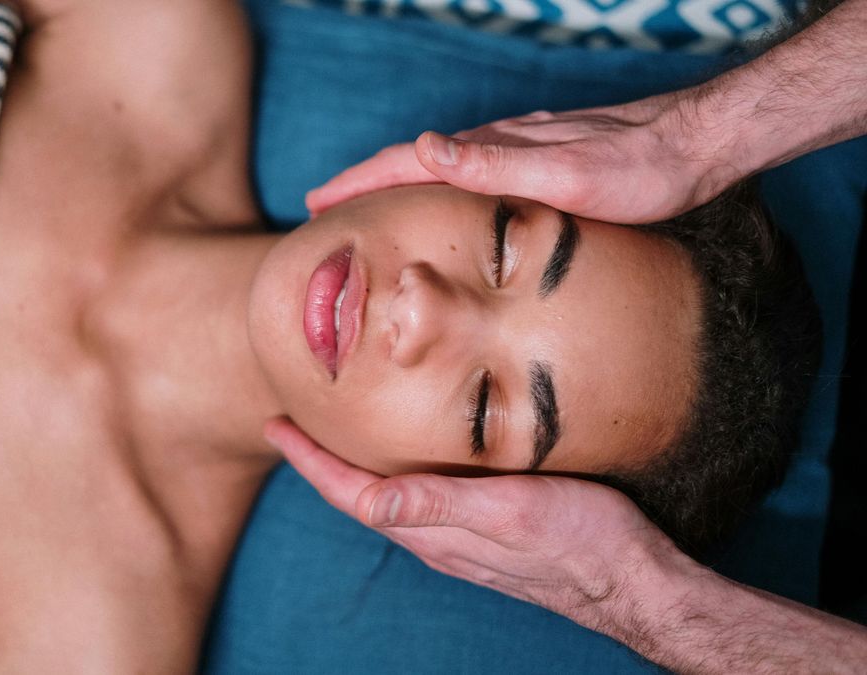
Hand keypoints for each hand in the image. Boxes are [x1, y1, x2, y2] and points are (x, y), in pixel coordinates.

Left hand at [264, 417, 694, 632]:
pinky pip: (422, 498)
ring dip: (355, 465)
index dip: (309, 460)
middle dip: (321, 460)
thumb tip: (368, 500)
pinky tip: (409, 452)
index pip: (349, 493)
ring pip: (389, 496)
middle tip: (294, 421)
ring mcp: (460, 536)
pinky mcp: (487, 529)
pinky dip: (396, 470)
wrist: (636, 580)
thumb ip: (441, 504)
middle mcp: (436, 536)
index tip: (276, 425)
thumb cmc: (581, 541)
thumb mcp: (511, 512)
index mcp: (432, 530)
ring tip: (335, 432)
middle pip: (359, 495)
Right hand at [305, 93, 743, 224]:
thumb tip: (423, 148)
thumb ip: (494, 164)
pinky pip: (465, 174)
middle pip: (410, 162)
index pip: (404, 162)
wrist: (692, 147)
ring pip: (437, 167)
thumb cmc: (634, 170)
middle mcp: (496, 145)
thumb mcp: (564, 175)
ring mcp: (515, 151)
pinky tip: (439, 200)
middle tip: (320, 207)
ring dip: (393, 184)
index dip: (356, 183)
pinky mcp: (535, 161)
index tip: (315, 203)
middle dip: (361, 183)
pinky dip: (433, 186)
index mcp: (491, 150)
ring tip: (365, 206)